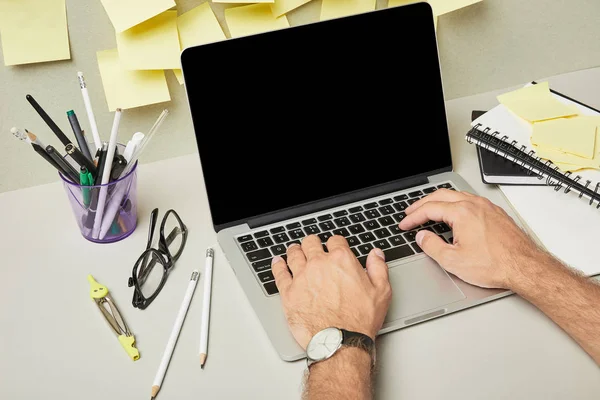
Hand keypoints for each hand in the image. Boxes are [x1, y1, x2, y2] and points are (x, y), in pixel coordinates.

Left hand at [272, 235, 391, 349]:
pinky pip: (279, 273)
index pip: (335, 240)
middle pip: (311, 243)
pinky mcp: (288, 292)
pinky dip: (277, 265)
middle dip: (312, 243)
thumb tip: (376, 254)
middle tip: (311, 245)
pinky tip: (277, 263)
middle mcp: (319, 264)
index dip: (335, 242)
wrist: (339, 341)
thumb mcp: (381, 292)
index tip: (334, 246)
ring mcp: (301, 276)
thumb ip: (378, 268)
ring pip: (294, 254)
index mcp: (341, 260)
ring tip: (294, 250)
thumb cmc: (359, 320)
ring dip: (295, 250)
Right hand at [399, 189, 543, 289]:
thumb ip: (432, 246)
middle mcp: (474, 205)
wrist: (525, 268)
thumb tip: (422, 237)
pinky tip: (454, 213)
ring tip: (429, 210)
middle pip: (441, 196)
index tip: (405, 224)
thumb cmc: (496, 264)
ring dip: (439, 201)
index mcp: (461, 213)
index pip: (429, 209)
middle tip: (411, 212)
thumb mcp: (453, 261)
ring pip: (456, 195)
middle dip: (422, 204)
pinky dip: (455, 204)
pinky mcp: (496, 213)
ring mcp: (487, 207)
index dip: (413, 217)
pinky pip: (470, 201)